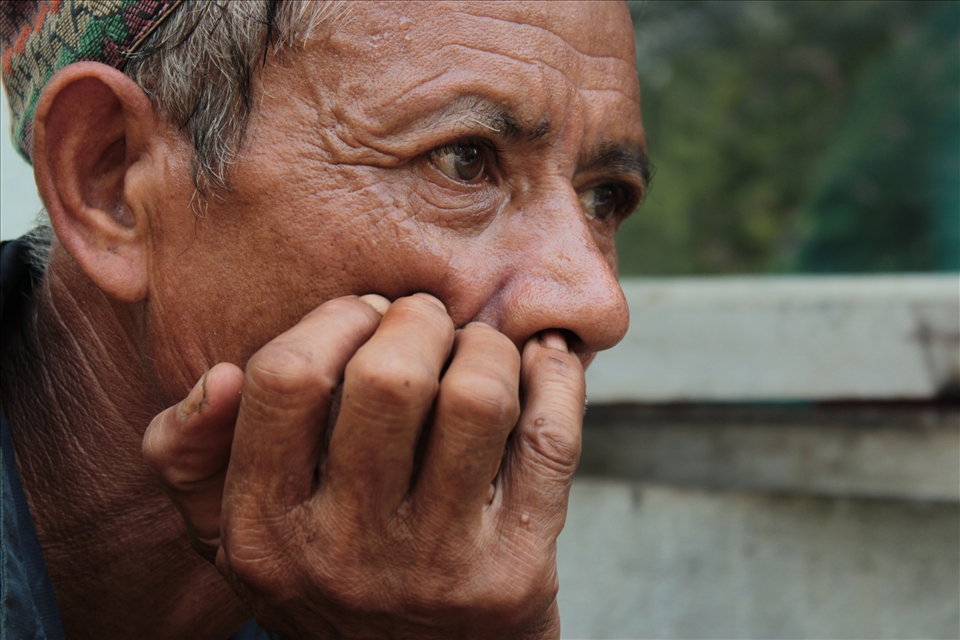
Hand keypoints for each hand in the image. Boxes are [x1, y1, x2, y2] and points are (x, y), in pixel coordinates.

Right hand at [143, 293, 584, 638]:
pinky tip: (542, 363)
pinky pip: (552, 440)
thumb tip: (219, 376)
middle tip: (426, 325)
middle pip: (390, 376)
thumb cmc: (325, 576)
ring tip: (475, 352)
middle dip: (417, 321)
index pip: (286, 378)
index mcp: (264, 529)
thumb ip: (192, 455)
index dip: (334, 320)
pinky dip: (556, 378)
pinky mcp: (516, 571)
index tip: (363, 316)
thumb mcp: (232, 529)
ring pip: (477, 397)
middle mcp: (346, 552)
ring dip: (485, 347)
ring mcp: (438, 565)